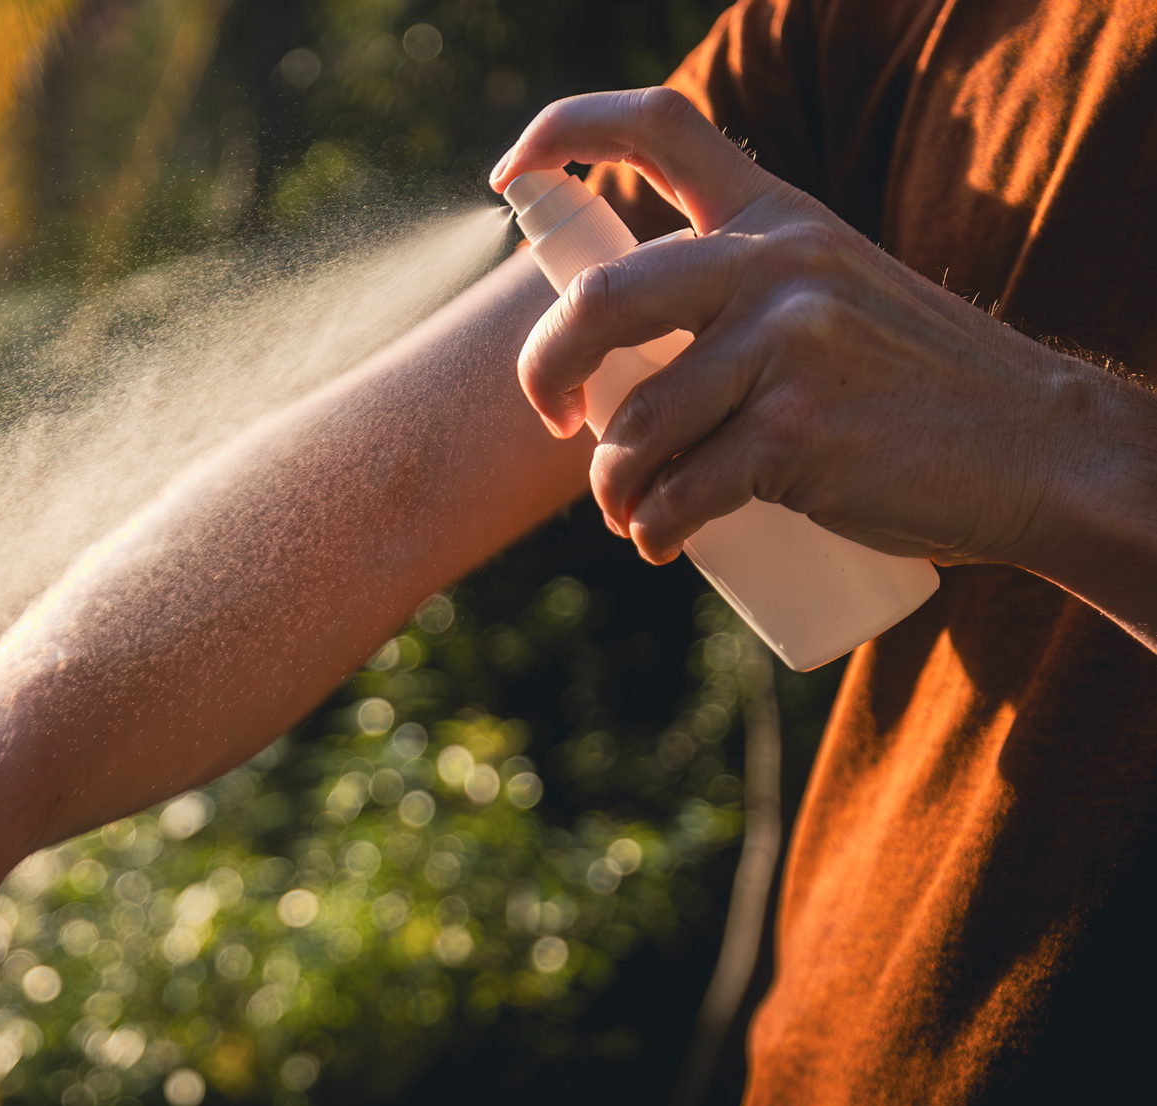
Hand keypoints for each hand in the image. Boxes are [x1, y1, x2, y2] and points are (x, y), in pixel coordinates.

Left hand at [487, 87, 1155, 578]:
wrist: (1035, 449)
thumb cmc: (908, 385)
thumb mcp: (830, 292)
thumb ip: (738, 292)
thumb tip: (601, 361)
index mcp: (776, 215)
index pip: (659, 126)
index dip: (562, 132)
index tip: (509, 175)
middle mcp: (777, 264)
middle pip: (599, 301)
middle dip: (543, 372)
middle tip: (552, 417)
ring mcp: (789, 346)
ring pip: (633, 425)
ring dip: (612, 487)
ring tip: (635, 511)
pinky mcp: (797, 433)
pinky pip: (679, 491)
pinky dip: (655, 529)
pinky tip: (664, 541)